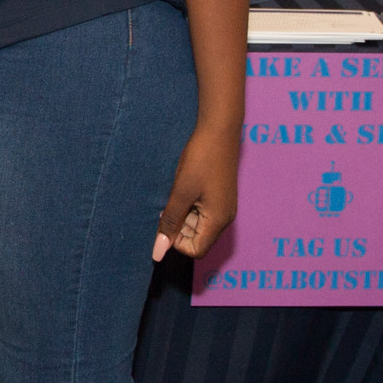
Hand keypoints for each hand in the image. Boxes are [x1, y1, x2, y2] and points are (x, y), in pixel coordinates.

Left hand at [153, 119, 239, 261]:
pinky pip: (200, 211)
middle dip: (178, 226)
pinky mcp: (218, 197)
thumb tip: (158, 253)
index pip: (195, 250)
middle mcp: (224, 218)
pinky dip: (187, 205)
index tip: (166, 219)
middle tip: (169, 202)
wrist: (219, 129)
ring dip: (181, 214)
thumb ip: (170, 223)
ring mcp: (222, 207)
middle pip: (196, 238)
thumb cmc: (201, 159)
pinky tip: (180, 188)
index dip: (176, 241)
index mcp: (218, 221)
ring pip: (196, 224)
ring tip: (175, 192)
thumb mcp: (181, 192)